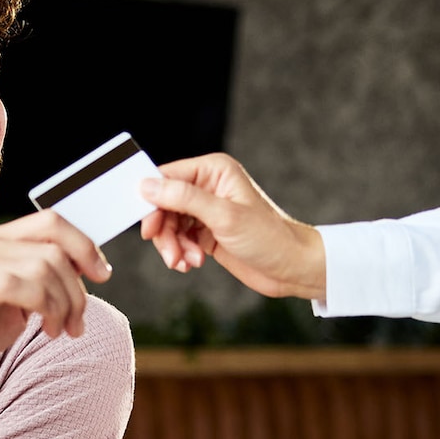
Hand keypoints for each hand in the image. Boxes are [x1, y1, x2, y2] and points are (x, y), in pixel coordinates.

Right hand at [0, 209, 108, 396]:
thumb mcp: (10, 303)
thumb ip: (38, 283)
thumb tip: (80, 274)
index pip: (50, 221)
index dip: (84, 244)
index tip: (102, 274)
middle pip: (53, 248)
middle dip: (78, 289)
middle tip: (76, 324)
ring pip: (43, 268)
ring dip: (64, 304)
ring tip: (60, 331)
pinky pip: (20, 286)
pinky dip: (45, 308)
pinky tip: (45, 330)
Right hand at [138, 153, 325, 300]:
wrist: (291, 267)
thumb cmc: (269, 237)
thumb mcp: (224, 216)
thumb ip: (184, 199)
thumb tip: (148, 186)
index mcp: (214, 171)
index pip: (167, 177)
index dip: (152, 201)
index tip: (148, 226)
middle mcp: (208, 186)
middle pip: (163, 204)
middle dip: (164, 231)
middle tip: (170, 253)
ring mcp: (206, 210)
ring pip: (169, 224)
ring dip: (172, 246)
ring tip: (185, 261)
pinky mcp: (206, 232)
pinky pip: (178, 239)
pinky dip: (180, 253)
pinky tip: (192, 263)